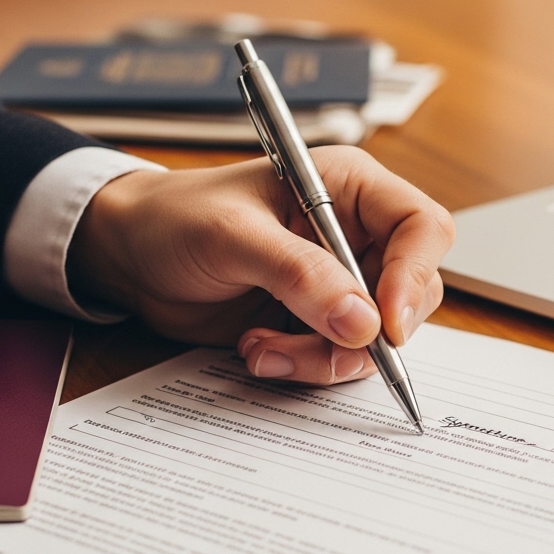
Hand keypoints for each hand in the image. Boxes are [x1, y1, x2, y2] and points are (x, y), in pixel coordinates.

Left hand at [66, 147, 454, 384]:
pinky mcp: (317, 321)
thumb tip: (363, 322)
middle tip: (316, 343)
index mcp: (349, 188)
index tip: (386, 324)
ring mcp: (339, 282)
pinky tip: (257, 349)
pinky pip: (340, 358)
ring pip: (376, 337)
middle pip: (412, 292)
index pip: (421, 227)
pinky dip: (304, 366)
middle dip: (367, 331)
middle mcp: (355, 234)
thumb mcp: (233, 237)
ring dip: (323, 356)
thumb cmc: (176, 219)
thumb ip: (299, 274)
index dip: (415, 276)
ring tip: (262, 347)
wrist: (132, 257)